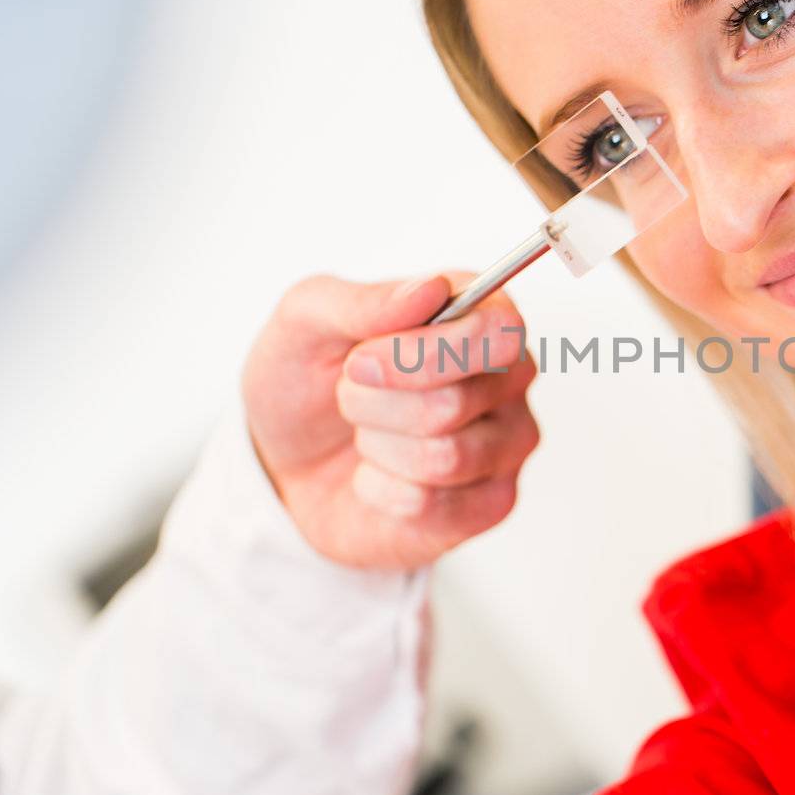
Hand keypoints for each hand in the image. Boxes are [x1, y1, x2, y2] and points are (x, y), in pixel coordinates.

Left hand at [240, 271, 537, 570]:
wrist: (284, 459)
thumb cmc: (309, 380)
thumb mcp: (306, 321)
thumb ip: (365, 301)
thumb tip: (432, 289)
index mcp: (480, 316)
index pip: (496, 332)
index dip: (422, 354)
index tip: (358, 361)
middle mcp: (509, 379)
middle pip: (454, 402)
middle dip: (373, 404)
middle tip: (349, 395)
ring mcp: (506, 446)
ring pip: (444, 458)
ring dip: (375, 446)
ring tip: (363, 434)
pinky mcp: (490, 505)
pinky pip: (432, 506)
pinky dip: (378, 490)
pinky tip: (375, 476)